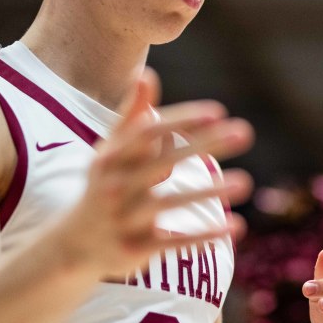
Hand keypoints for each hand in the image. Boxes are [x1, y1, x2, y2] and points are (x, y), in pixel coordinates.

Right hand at [57, 70, 253, 275]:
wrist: (76, 244)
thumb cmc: (105, 184)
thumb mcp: (112, 150)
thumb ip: (132, 115)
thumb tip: (147, 73)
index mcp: (111, 157)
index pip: (147, 133)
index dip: (181, 121)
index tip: (218, 111)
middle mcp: (114, 186)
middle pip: (162, 163)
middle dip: (203, 146)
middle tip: (244, 132)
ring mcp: (123, 218)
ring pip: (170, 203)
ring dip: (208, 193)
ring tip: (246, 182)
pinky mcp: (134, 249)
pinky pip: (174, 242)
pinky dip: (204, 235)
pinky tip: (236, 226)